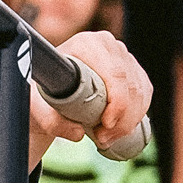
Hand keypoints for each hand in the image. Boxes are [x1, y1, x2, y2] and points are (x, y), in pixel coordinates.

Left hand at [26, 29, 151, 172]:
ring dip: (129, 121)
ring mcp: (123, 56)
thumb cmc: (41, 96)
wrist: (47, 93)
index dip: (117, 102)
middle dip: (123, 119)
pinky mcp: (132, 70)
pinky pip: (145, 95)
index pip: (115, 73)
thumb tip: (77, 133)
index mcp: (86, 43)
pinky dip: (136, 115)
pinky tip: (120, 129)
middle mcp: (108, 45)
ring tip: (106, 137)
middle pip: (131, 84)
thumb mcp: (38, 109)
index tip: (105, 126)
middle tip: (103, 139)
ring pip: (140, 92)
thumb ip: (51, 121)